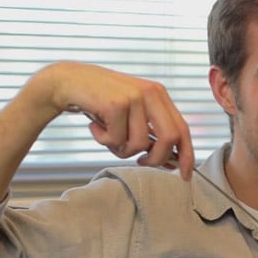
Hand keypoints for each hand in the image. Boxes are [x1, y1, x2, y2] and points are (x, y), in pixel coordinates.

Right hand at [21, 61, 193, 178]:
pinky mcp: (116, 104)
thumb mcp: (133, 113)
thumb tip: (173, 162)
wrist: (70, 82)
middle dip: (156, 159)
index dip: (187, 155)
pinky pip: (117, 140)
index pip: (183, 129)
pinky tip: (95, 126)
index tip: (185, 175)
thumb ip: (152, 133)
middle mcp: (151, 93)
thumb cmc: (102, 103)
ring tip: (108, 136)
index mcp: (159, 95)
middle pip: (169, 139)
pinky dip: (104, 140)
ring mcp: (134, 97)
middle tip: (140, 161)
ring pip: (140, 144)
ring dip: (121, 149)